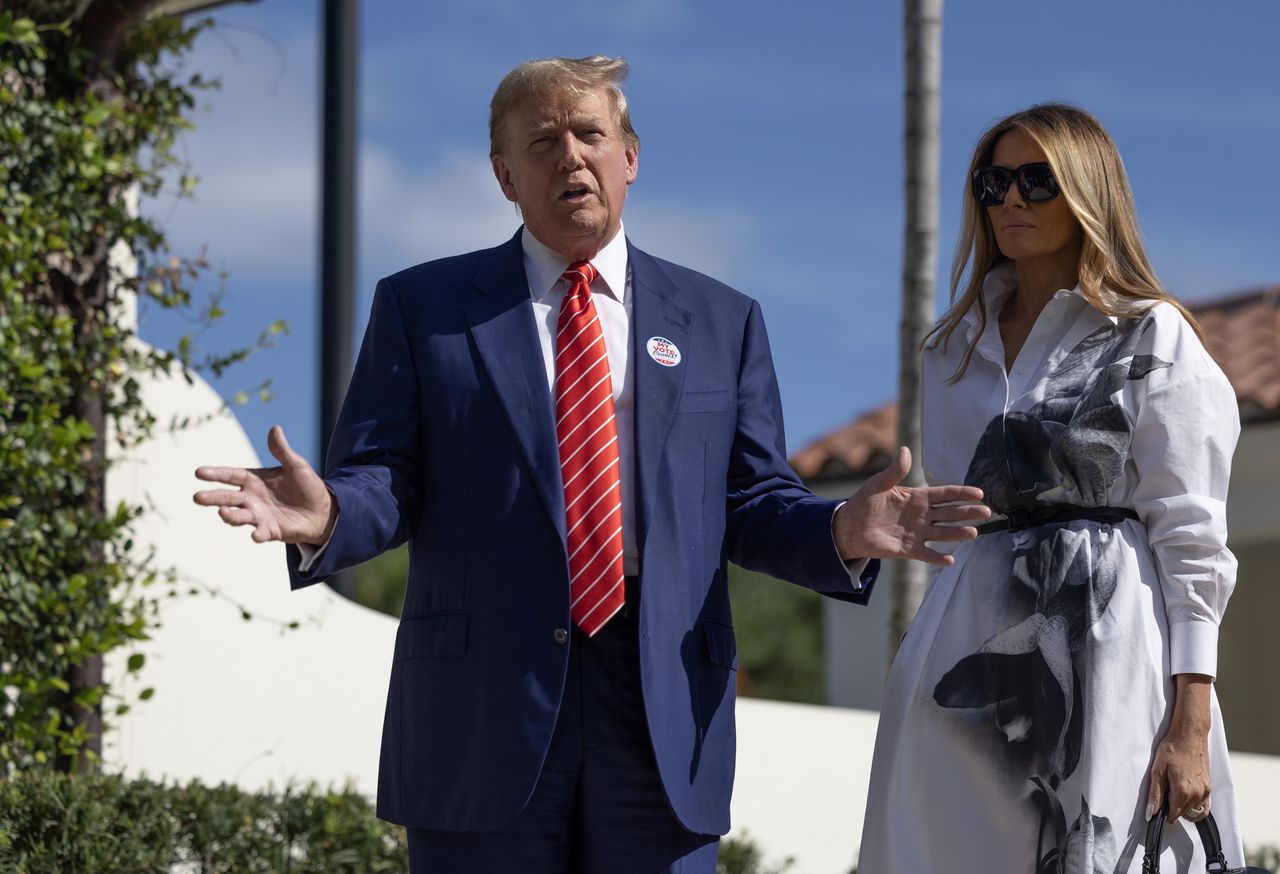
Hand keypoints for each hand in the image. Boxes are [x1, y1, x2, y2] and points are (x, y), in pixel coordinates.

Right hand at [193, 425, 336, 544]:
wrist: (323, 510)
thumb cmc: (306, 486)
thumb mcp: (296, 465)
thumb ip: (282, 451)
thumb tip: (275, 429)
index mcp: (254, 481)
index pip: (230, 476)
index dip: (215, 474)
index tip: (198, 472)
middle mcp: (251, 499)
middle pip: (227, 498)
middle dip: (212, 498)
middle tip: (197, 497)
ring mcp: (259, 516)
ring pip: (239, 516)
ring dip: (230, 516)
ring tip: (222, 513)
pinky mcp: (271, 531)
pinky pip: (261, 533)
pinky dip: (257, 534)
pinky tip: (255, 535)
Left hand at [832, 446, 989, 565]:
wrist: (849, 526)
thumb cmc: (864, 502)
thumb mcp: (878, 484)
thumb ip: (894, 470)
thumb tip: (905, 450)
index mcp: (917, 497)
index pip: (945, 494)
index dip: (962, 493)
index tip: (979, 493)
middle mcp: (922, 516)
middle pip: (950, 513)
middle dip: (968, 513)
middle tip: (986, 512)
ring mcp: (917, 533)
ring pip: (943, 533)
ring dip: (958, 533)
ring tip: (973, 533)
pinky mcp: (908, 549)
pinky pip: (926, 554)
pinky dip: (937, 558)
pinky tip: (950, 559)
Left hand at [1146, 674, 1212, 823]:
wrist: (1189, 735)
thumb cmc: (1172, 750)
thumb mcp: (1157, 771)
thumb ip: (1155, 794)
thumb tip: (1151, 813)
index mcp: (1183, 791)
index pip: (1174, 816)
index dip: (1163, 814)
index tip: (1157, 806)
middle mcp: (1197, 794)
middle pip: (1184, 815)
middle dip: (1173, 810)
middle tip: (1164, 795)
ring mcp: (1206, 791)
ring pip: (1195, 812)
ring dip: (1184, 809)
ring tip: (1174, 795)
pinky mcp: (1209, 787)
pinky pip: (1204, 806)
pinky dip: (1196, 807)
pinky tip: (1186, 796)